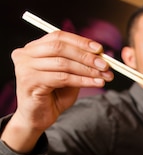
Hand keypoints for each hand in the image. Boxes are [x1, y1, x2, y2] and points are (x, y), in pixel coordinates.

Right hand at [4, 31, 112, 151]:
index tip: (100, 49)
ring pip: (62, 63)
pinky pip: (62, 78)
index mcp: (33, 48)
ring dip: (87, 69)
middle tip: (105, 64)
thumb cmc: (54, 96)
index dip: (81, 42)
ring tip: (104, 75)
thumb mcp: (69, 76)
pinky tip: (96, 83)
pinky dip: (82, 80)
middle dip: (86, 56)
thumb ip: (78, 64)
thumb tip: (100, 55)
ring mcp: (24, 67)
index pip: (58, 37)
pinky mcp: (30, 81)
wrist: (38, 118)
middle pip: (59, 47)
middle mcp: (25, 54)